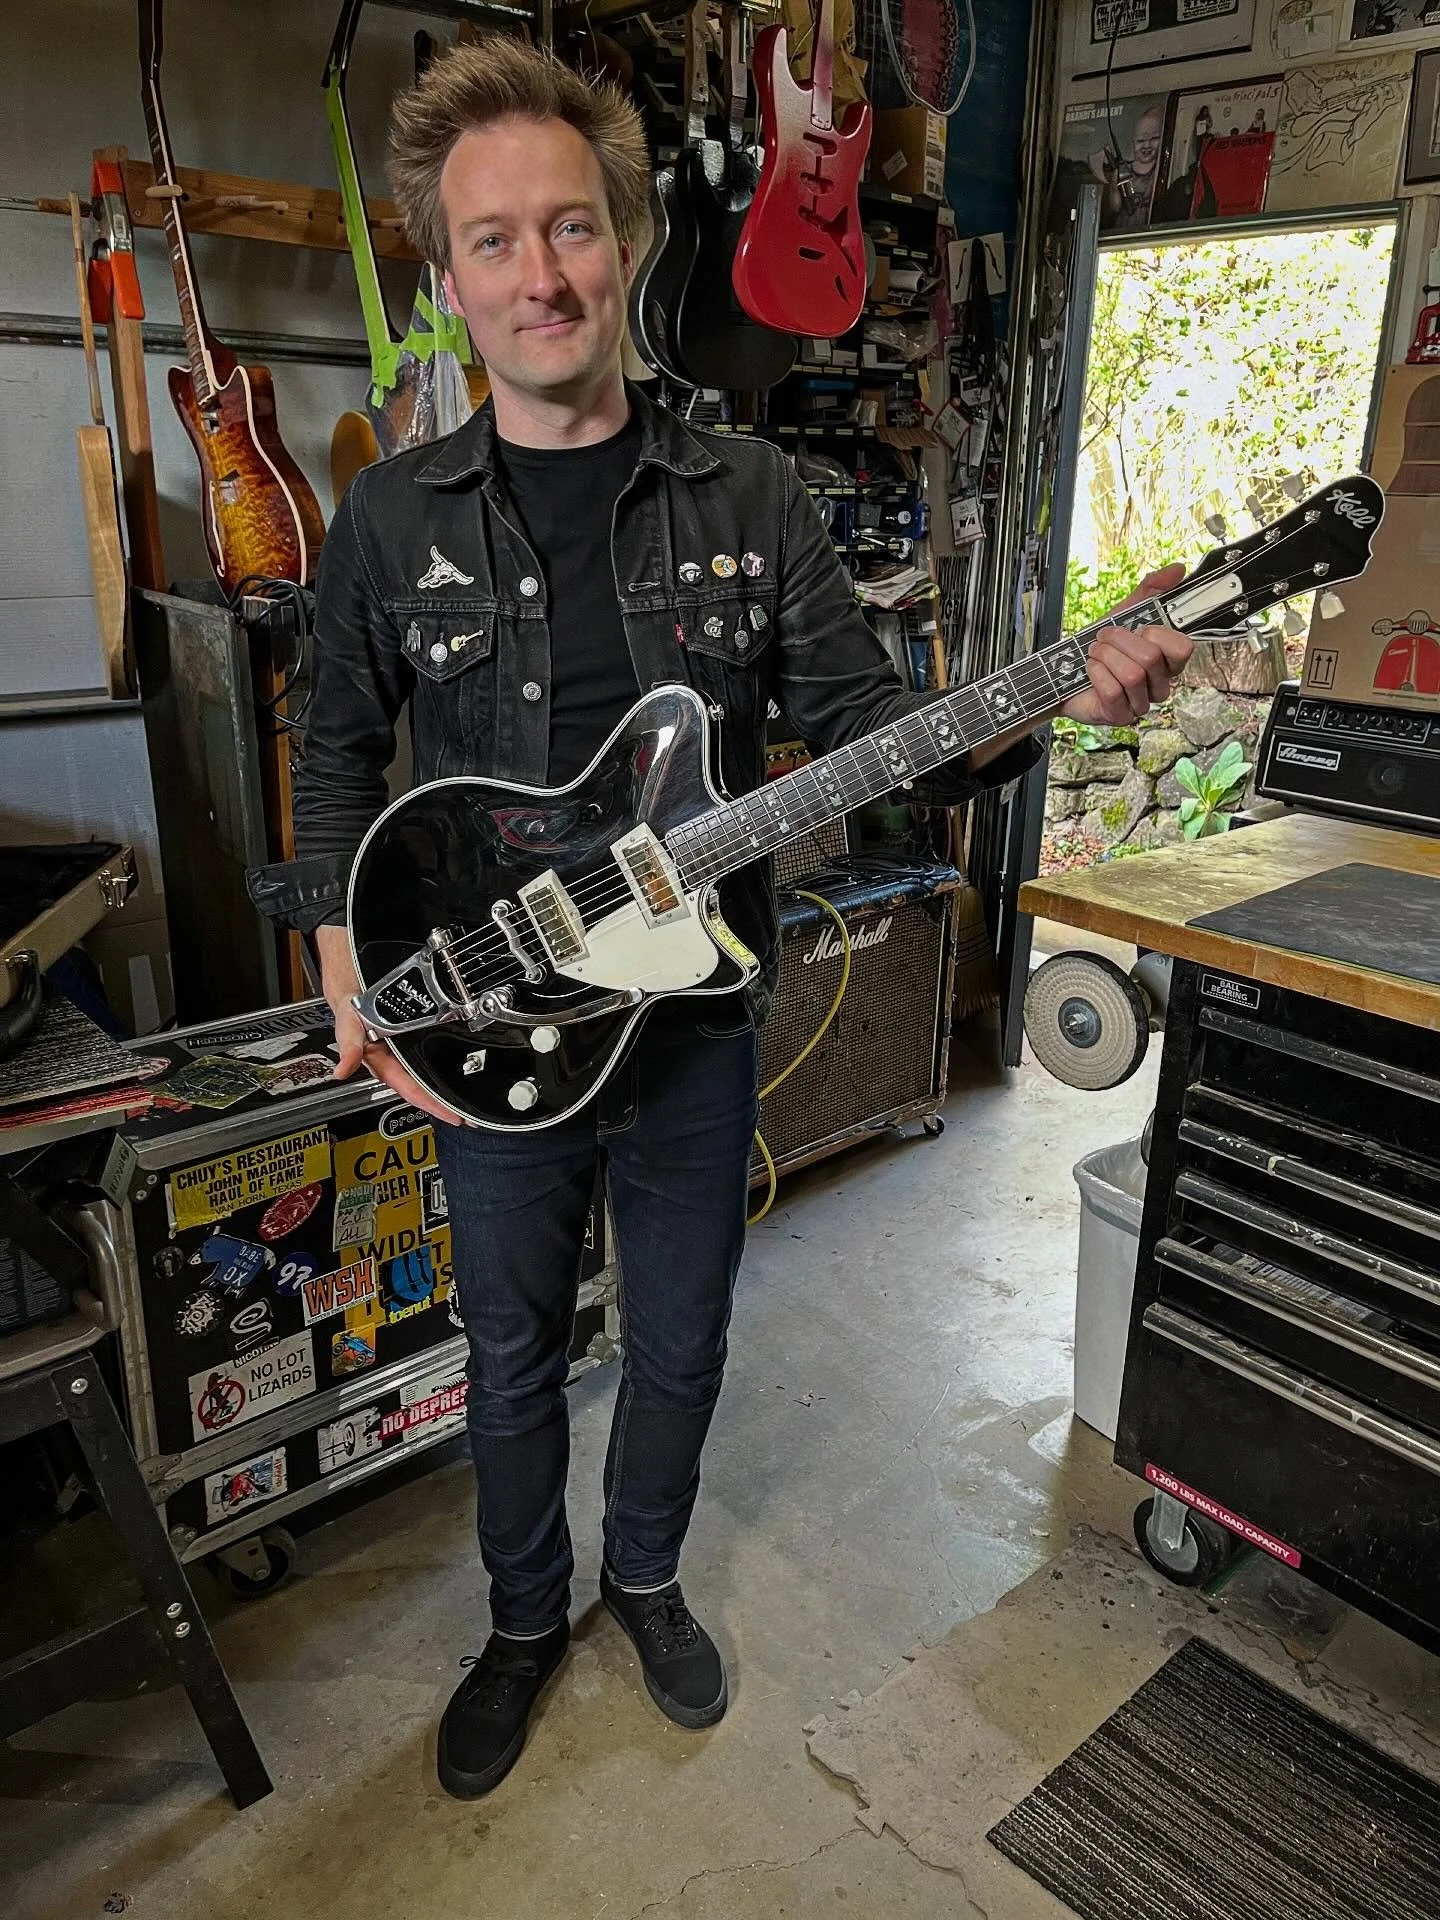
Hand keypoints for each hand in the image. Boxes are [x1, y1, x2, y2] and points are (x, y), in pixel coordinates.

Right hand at [314, 924, 465, 1126]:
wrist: (351, 946)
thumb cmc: (347, 977)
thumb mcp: (346, 1010)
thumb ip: (347, 1040)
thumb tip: (342, 1070)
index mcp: (376, 1051)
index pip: (405, 1085)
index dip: (427, 1102)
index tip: (450, 1115)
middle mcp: (389, 1046)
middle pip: (417, 1081)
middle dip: (438, 1098)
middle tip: (466, 1114)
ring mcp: (399, 1034)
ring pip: (422, 1065)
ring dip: (440, 1080)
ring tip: (463, 1094)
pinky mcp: (409, 1018)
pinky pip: (426, 1040)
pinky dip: (441, 1051)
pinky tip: (456, 1058)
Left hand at [1060, 564, 1192, 727]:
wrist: (1062, 673)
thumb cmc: (1098, 648)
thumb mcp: (1123, 614)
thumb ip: (1150, 591)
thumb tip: (1178, 569)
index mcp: (1167, 661)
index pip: (1183, 648)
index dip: (1157, 634)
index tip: (1138, 628)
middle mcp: (1159, 685)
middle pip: (1151, 658)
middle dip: (1119, 641)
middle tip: (1103, 639)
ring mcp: (1141, 704)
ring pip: (1132, 675)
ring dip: (1105, 657)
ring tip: (1094, 654)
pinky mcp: (1120, 716)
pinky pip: (1112, 690)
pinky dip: (1096, 674)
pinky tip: (1090, 671)